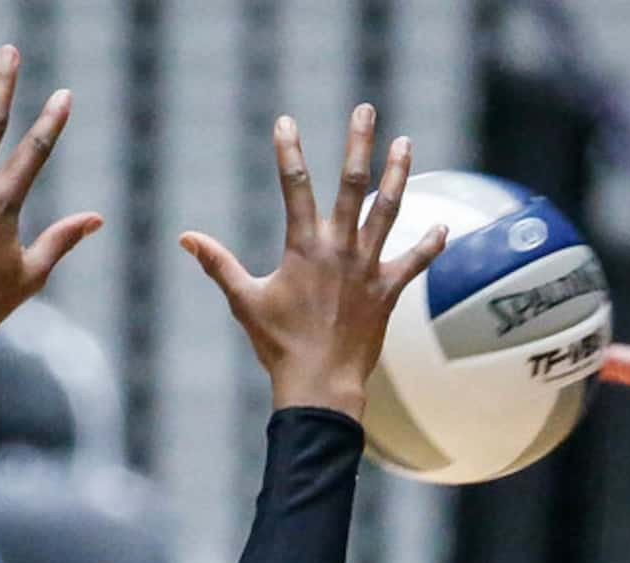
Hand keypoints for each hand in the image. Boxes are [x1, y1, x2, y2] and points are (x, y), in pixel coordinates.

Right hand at [180, 105, 447, 419]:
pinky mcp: (388, 293)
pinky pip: (414, 264)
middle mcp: (339, 250)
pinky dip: (429, 246)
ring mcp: (367, 270)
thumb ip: (218, 264)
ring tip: (405, 143)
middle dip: (358, 144)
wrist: (321, 385)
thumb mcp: (244, 301)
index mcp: (304, 248)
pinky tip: (444, 227)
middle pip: (351, 185)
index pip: (295, 186)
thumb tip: (185, 238)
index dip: (289, 151)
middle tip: (366, 109)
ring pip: (387, 212)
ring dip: (397, 176)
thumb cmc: (279, 346)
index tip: (286, 121)